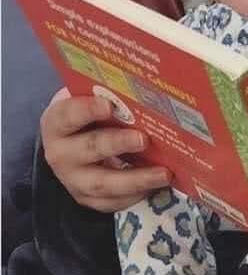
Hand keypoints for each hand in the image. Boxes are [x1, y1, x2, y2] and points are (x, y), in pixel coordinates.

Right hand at [40, 88, 170, 211]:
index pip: (68, 114)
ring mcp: (72, 179)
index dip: (87, 110)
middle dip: (117, 145)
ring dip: (135, 179)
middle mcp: (60, 153)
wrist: (77, 139)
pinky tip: (157, 185)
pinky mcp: (87, 198)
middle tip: (144, 139)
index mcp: (57, 121)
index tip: (109, 105)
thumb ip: (111, 90)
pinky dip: (135, 195)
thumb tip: (148, 71)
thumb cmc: (92, 111)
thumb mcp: (94, 96)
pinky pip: (111, 202)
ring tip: (163, 173)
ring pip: (102, 183)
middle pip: (88, 150)